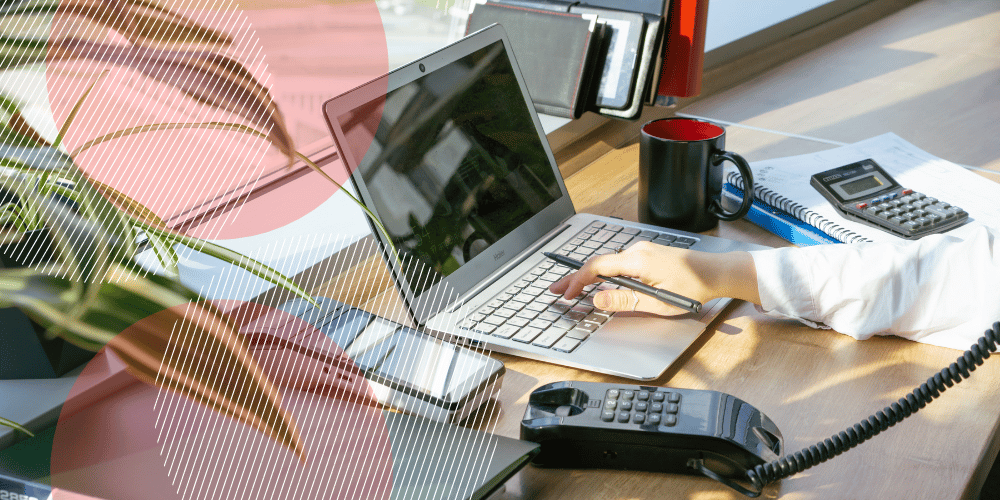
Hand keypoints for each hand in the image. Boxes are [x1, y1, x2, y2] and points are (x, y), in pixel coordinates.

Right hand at [548, 241, 758, 314]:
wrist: (716, 272)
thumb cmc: (693, 287)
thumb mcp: (658, 301)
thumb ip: (625, 300)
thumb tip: (598, 300)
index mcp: (637, 260)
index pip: (597, 268)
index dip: (578, 281)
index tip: (567, 294)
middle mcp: (637, 250)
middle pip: (597, 263)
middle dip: (575, 277)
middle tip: (556, 288)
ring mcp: (642, 250)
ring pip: (607, 262)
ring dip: (589, 275)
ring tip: (573, 287)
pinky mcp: (648, 254)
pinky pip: (618, 262)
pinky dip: (603, 272)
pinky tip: (597, 281)